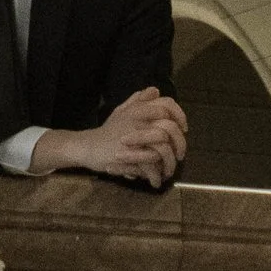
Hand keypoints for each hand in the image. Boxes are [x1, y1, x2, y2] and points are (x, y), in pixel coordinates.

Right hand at [41, 89, 185, 186]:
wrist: (88, 147)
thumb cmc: (108, 130)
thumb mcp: (122, 111)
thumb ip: (138, 100)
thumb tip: (155, 90)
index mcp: (138, 109)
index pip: (167, 105)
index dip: (179, 116)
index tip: (183, 128)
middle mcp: (137, 120)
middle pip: (170, 127)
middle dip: (180, 143)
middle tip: (180, 154)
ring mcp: (133, 138)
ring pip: (163, 148)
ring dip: (169, 162)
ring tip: (168, 171)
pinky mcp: (128, 155)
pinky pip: (151, 163)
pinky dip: (155, 173)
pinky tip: (155, 180)